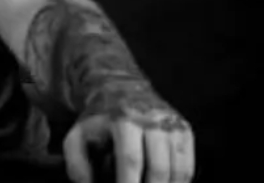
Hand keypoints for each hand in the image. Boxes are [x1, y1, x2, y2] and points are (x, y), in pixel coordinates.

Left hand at [63, 83, 193, 182]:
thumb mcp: (77, 137)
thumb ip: (77, 165)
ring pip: (178, 170)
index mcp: (123, 120)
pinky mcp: (184, 130)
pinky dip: (179, 182)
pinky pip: (188, 165)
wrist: (119, 90)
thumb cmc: (98, 121)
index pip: (130, 160)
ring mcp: (171, 124)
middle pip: (158, 168)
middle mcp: (152, 120)